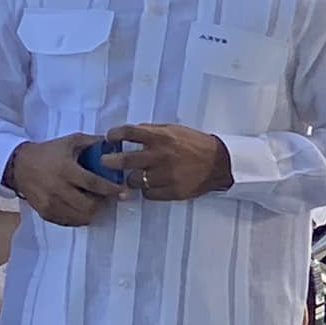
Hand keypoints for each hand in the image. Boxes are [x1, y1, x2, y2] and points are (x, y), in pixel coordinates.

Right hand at [6, 134, 123, 225]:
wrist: (18, 165)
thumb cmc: (48, 153)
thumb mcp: (70, 142)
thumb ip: (92, 142)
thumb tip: (115, 142)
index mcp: (66, 170)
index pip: (94, 184)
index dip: (112, 190)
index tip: (125, 193)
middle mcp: (57, 188)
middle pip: (89, 206)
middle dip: (102, 203)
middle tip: (106, 198)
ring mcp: (50, 203)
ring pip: (81, 217)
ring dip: (92, 212)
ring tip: (94, 202)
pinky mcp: (45, 213)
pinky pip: (69, 222)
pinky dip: (79, 217)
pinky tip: (81, 208)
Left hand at [106, 123, 232, 201]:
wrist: (220, 163)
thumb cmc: (195, 144)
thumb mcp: (174, 130)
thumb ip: (151, 131)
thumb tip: (129, 133)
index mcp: (160, 137)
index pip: (127, 132)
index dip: (113, 135)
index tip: (109, 139)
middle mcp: (160, 156)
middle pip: (124, 160)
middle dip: (109, 161)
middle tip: (106, 162)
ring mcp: (166, 176)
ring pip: (134, 180)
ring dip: (131, 178)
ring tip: (134, 176)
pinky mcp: (172, 191)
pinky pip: (148, 194)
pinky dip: (147, 190)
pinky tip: (151, 185)